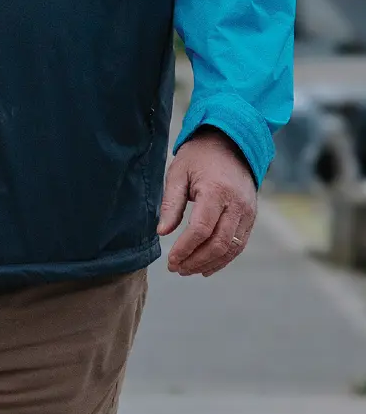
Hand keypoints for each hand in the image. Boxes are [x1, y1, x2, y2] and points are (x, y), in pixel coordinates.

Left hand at [157, 127, 257, 276]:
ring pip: (231, 248)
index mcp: (216, 191)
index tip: (170, 260)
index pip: (201, 229)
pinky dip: (224, 258)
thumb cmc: (199, 157)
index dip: (185, 249)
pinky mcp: (251, 216)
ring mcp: (247, 211)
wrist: (231, 143)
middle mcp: (236, 203)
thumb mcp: (177, 174)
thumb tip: (162, 232)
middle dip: (195, 260)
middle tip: (176, 269)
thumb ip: (170, 204)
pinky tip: (206, 267)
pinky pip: (239, 243)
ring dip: (209, 263)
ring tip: (187, 270)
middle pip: (218, 243)